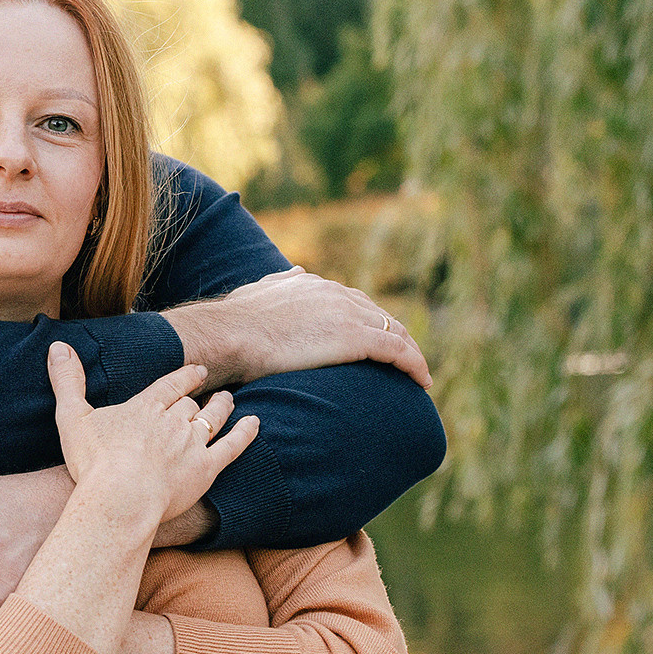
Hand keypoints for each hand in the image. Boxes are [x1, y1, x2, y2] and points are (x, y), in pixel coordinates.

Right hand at [48, 346, 258, 525]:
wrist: (120, 498)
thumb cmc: (93, 462)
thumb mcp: (72, 417)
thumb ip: (67, 381)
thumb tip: (58, 346)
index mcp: (144, 408)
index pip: (169, 386)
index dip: (184, 377)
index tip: (196, 370)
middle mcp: (173, 421)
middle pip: (190, 404)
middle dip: (201, 395)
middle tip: (211, 388)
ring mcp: (192, 444)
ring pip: (212, 419)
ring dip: (222, 407)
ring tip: (229, 400)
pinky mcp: (206, 469)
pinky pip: (232, 446)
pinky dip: (245, 433)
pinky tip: (254, 424)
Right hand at [163, 267, 431, 389]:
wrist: (230, 333)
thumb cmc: (233, 323)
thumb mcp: (258, 292)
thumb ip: (280, 283)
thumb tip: (294, 272)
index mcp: (313, 284)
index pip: (353, 302)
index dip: (368, 321)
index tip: (375, 340)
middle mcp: (336, 294)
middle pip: (380, 314)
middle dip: (396, 335)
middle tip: (405, 360)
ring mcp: (348, 314)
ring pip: (396, 332)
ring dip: (411, 353)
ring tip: (418, 374)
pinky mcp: (357, 338)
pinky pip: (398, 352)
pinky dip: (415, 365)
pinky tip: (422, 382)